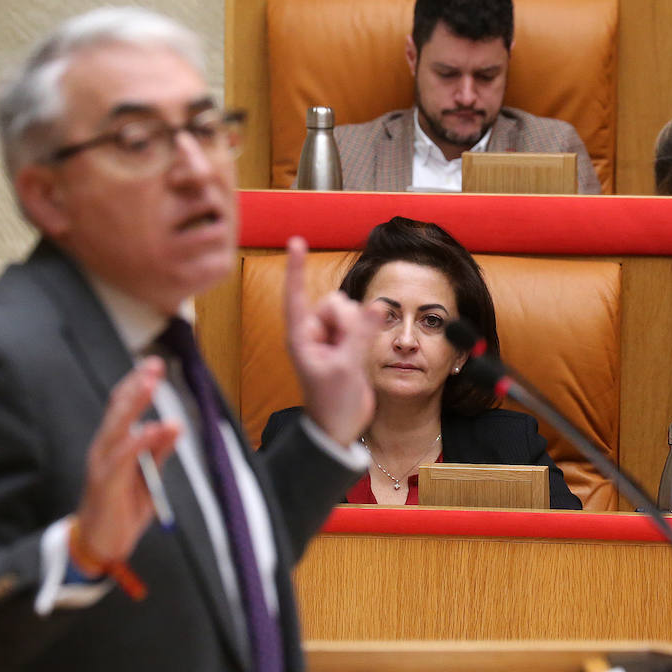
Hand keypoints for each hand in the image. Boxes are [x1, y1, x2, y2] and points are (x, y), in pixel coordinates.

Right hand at [74, 357, 180, 570]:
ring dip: (135, 405)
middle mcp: (104, 449)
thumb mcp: (148, 477)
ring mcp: (102, 465)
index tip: (153, 365)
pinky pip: (122, 458)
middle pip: (118, 411)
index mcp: (113, 446)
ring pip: (117, 428)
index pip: (122, 408)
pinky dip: (138, 441)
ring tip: (151, 384)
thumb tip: (174, 424)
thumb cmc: (122, 508)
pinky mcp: (105, 483)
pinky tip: (152, 428)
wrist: (102, 545)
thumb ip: (159, 452)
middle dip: (136, 386)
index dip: (136, 385)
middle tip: (153, 365)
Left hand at [284, 236, 375, 445]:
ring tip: (351, 358)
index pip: (296, 295)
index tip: (295, 241)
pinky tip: (358, 356)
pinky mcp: (344, 345)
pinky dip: (364, 333)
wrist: (339, 429)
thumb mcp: (347, 367)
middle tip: (346, 351)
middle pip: (334, 302)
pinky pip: (359, 323)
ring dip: (356, 329)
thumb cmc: (332, 404)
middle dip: (347, 320)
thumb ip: (360, 333)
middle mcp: (312, 333)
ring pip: (349, 310)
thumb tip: (376, 305)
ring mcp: (329, 338)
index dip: (296, 268)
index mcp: (301, 337)